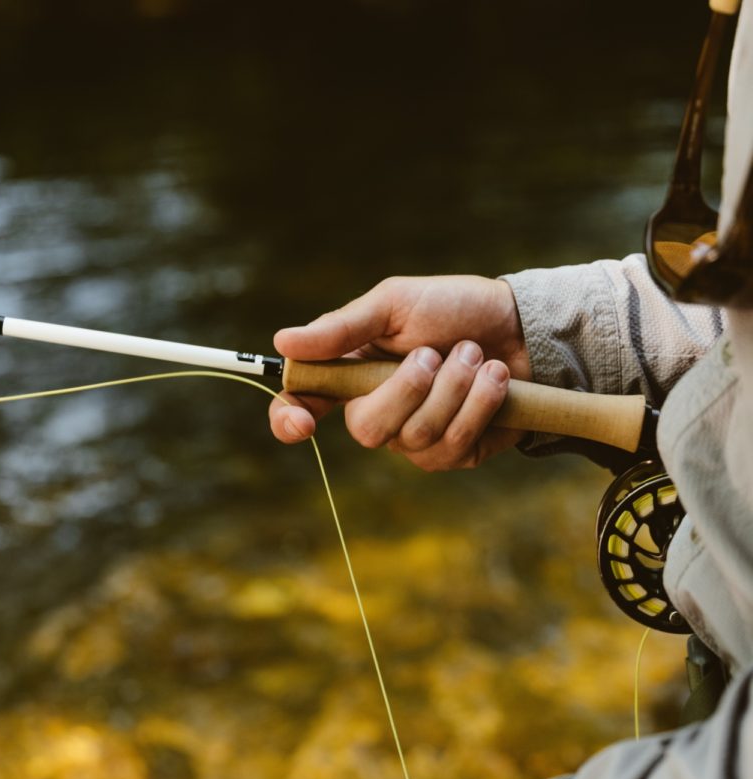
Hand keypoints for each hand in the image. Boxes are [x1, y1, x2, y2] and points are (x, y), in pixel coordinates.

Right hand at [268, 275, 530, 470]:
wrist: (518, 324)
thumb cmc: (451, 308)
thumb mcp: (394, 304)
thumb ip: (342, 328)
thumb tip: (283, 342)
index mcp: (351, 373)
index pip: (304, 405)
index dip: (290, 420)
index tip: (301, 424)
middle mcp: (379, 410)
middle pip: (366, 430)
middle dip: (407, 389)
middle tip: (435, 353)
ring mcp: (416, 438)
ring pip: (416, 437)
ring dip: (454, 388)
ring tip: (476, 355)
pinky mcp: (456, 453)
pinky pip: (454, 445)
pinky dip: (480, 404)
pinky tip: (496, 379)